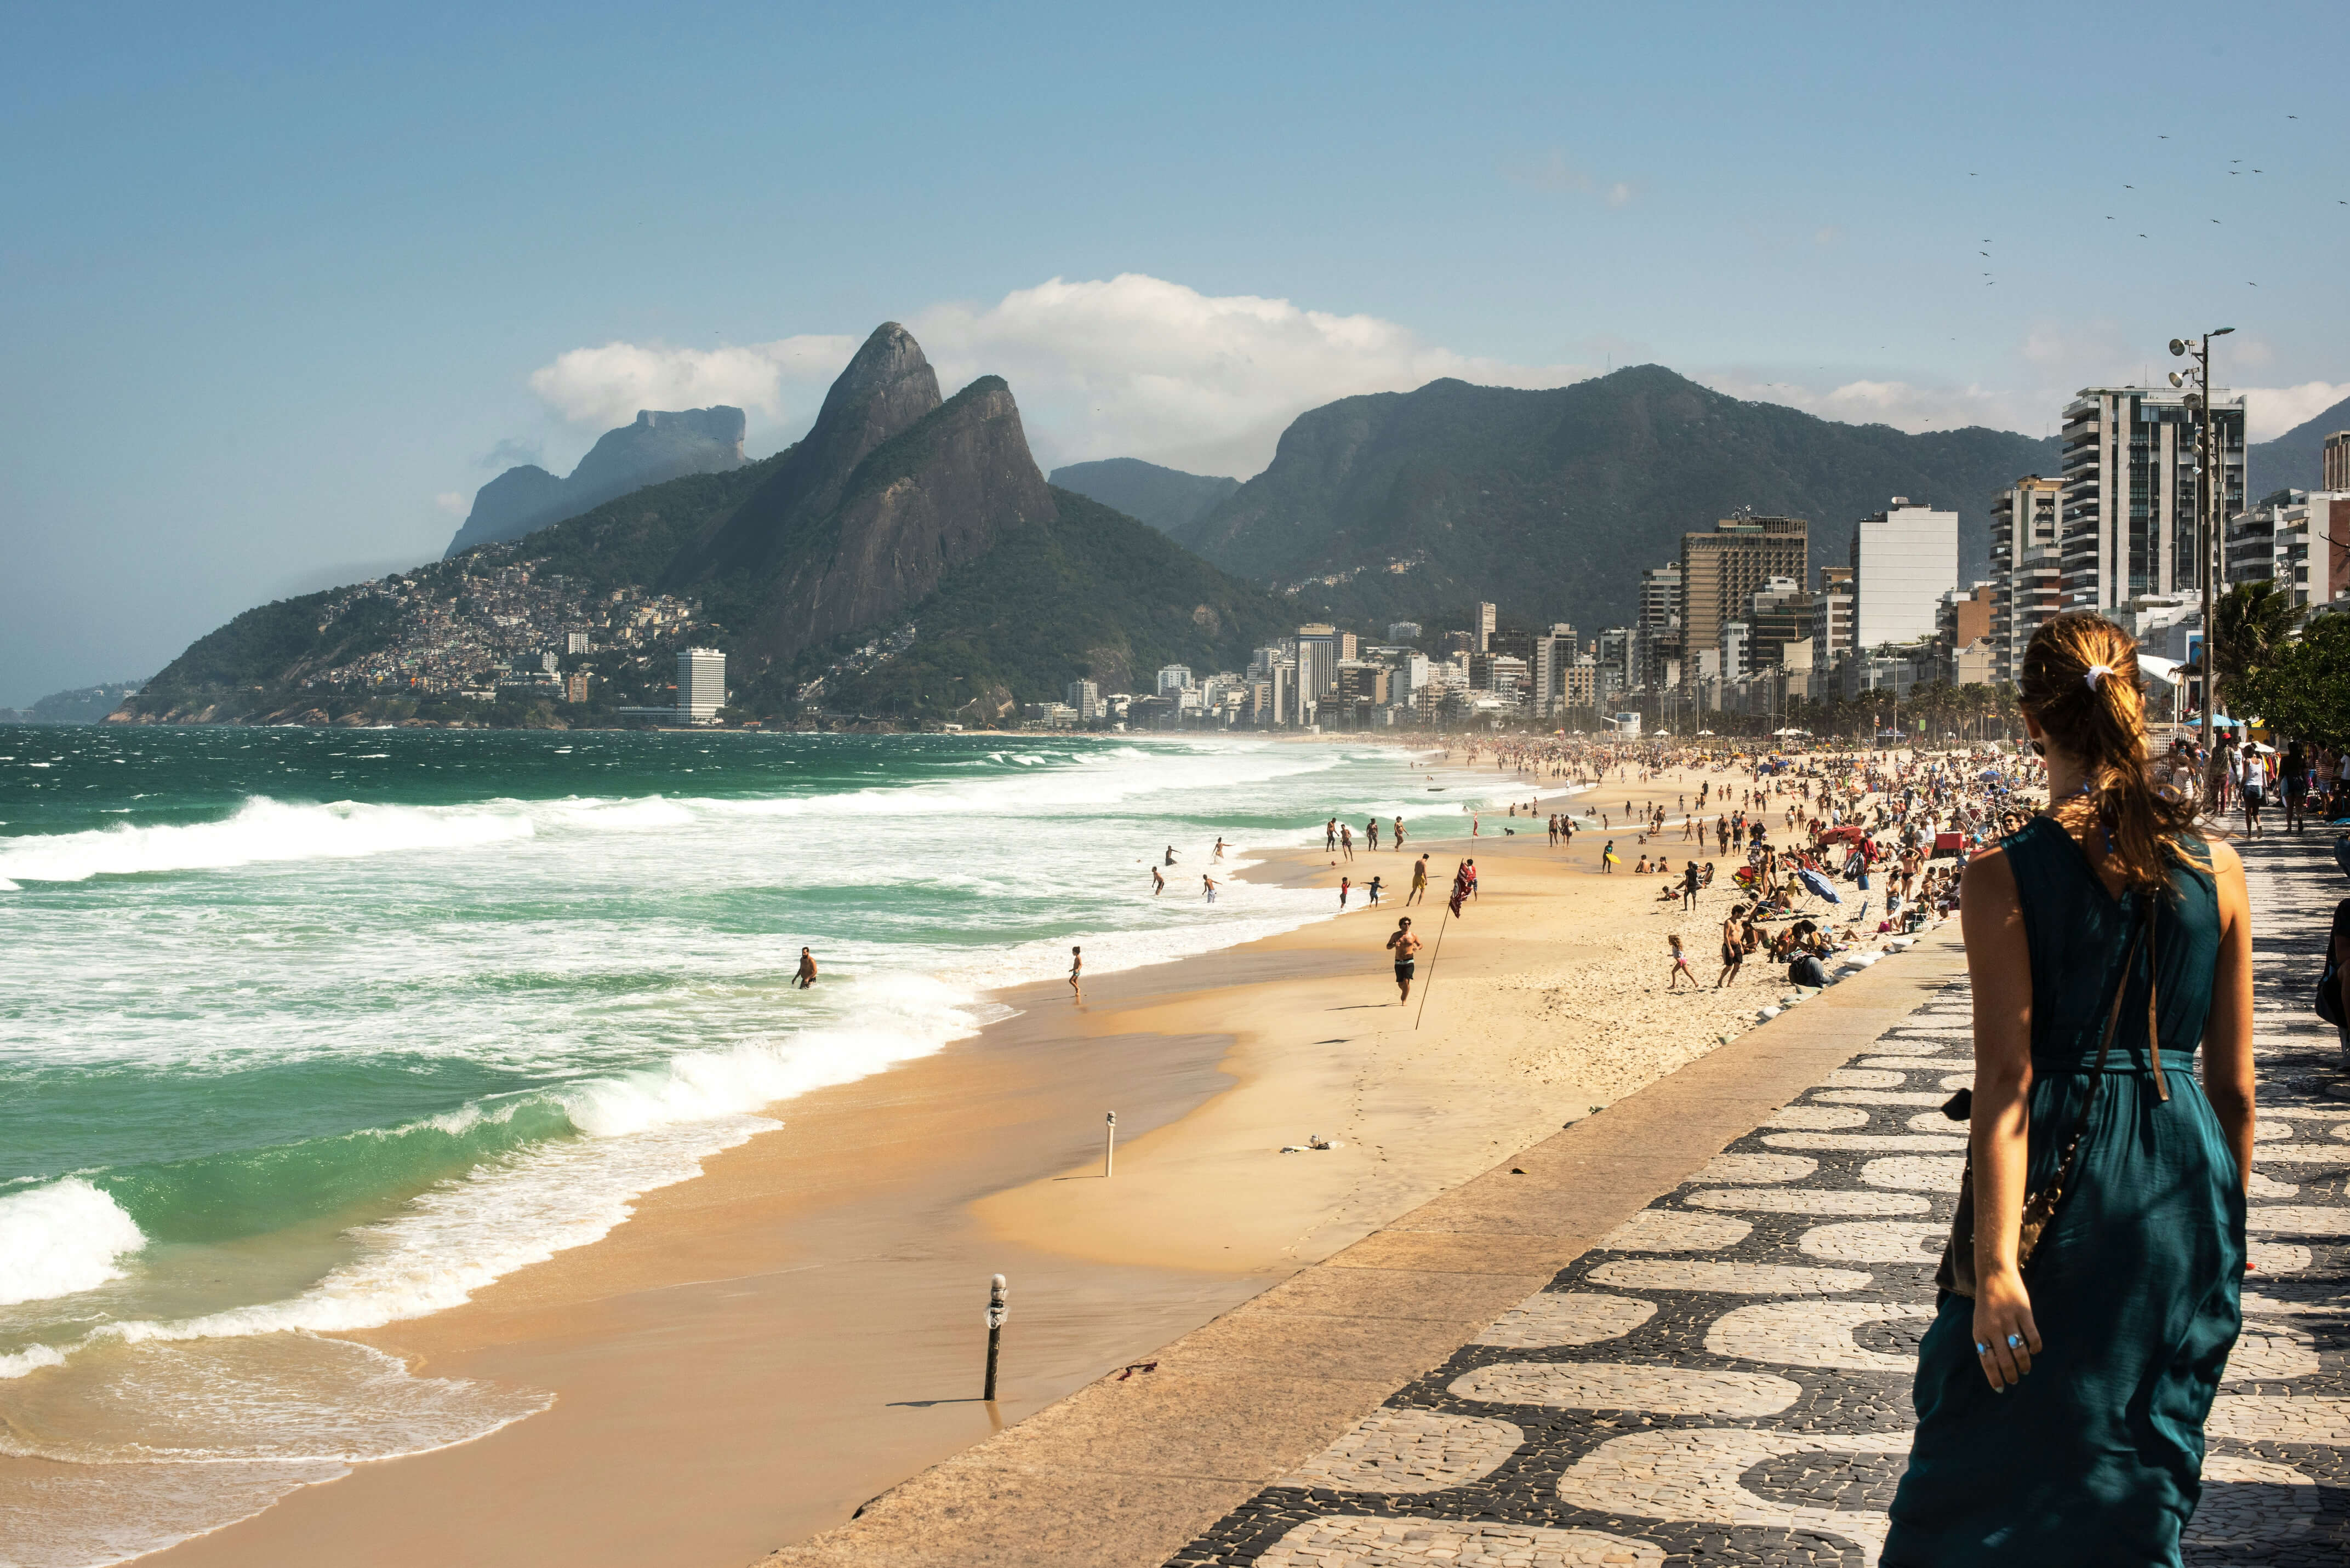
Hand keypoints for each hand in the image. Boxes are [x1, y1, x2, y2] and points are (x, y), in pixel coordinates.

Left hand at [1971, 1269, 2041, 1390]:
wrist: (1994, 1276)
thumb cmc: (1987, 1305)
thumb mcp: (1980, 1323)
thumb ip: (1986, 1342)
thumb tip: (1994, 1367)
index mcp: (1980, 1332)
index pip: (1987, 1361)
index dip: (1995, 1377)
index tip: (2001, 1389)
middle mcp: (1993, 1328)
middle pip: (2004, 1360)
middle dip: (2011, 1374)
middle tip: (2015, 1380)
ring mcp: (2008, 1321)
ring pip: (2019, 1351)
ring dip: (2024, 1364)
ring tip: (2025, 1369)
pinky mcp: (2023, 1313)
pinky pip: (2033, 1336)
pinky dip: (2035, 1347)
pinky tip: (2034, 1351)